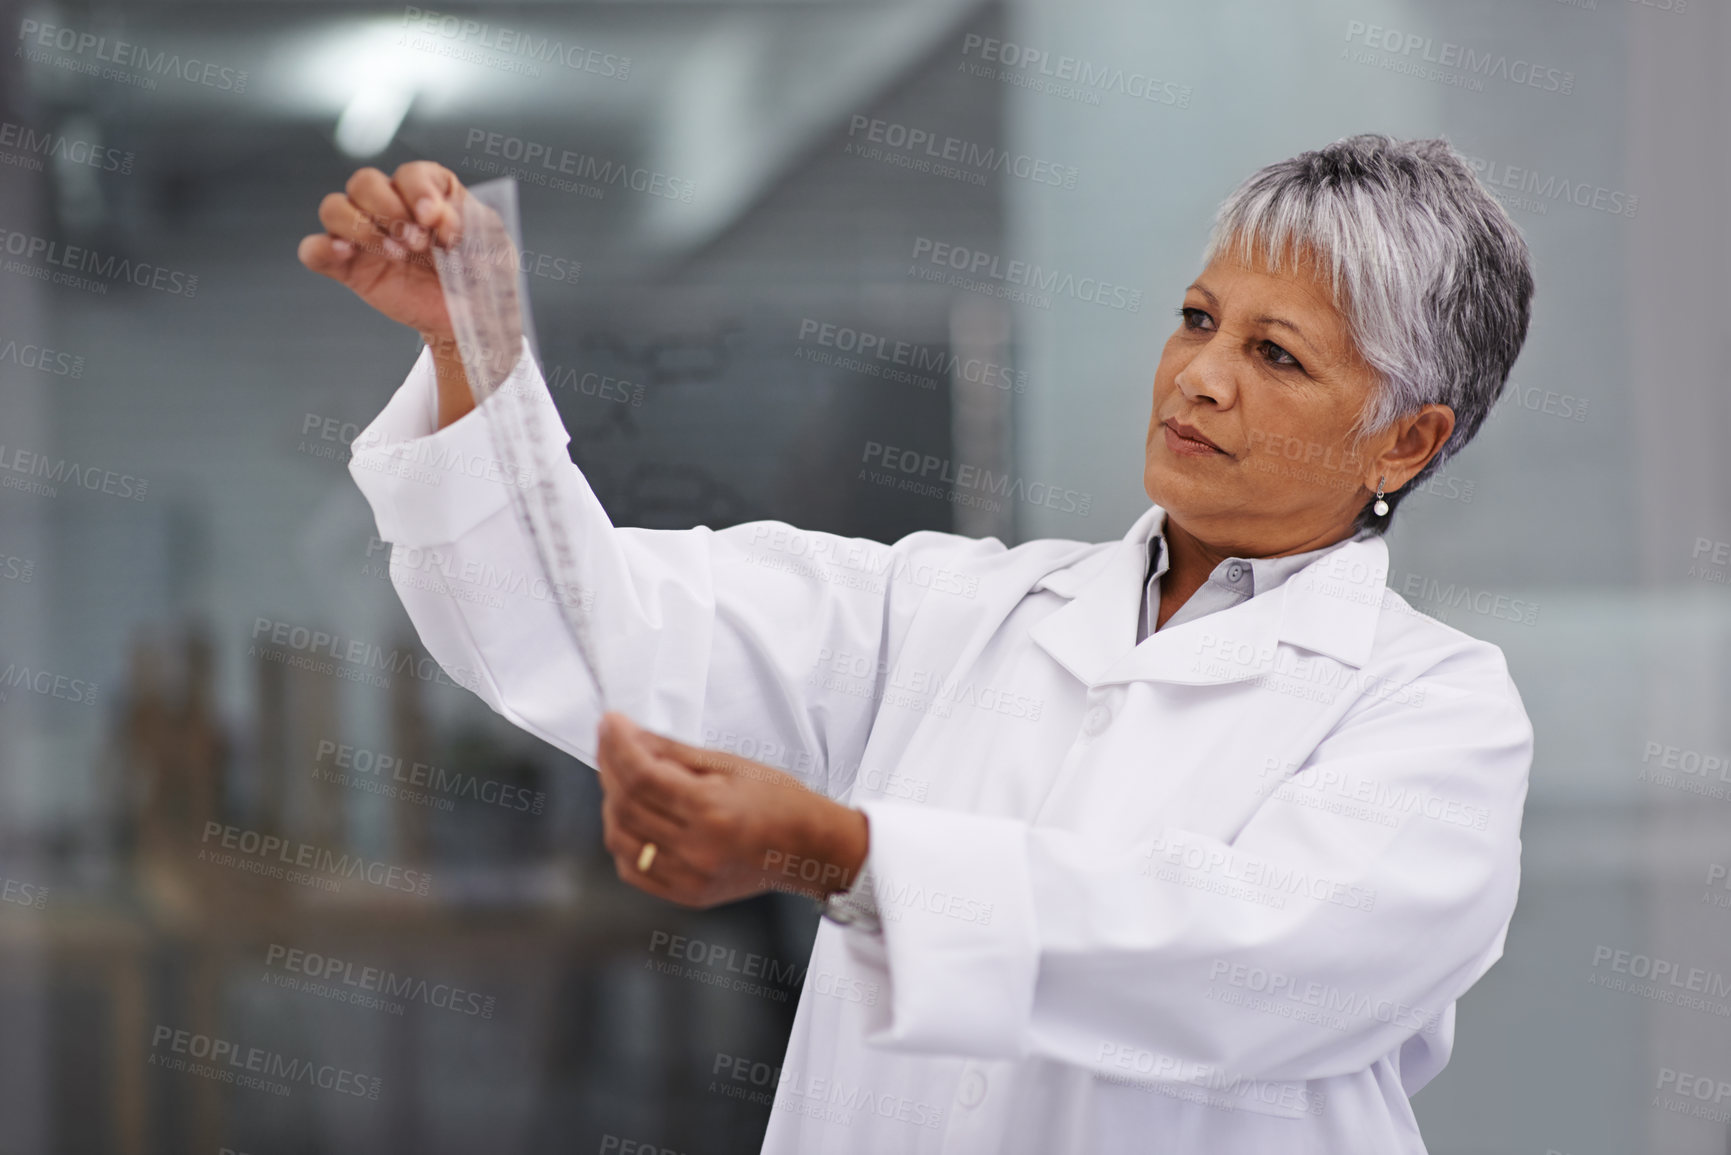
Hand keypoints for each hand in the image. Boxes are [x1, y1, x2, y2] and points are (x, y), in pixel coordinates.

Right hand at [298, 161, 466, 339]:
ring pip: (334, 207)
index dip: (420, 193)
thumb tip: (438, 216)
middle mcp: (391, 206)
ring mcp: (366, 235)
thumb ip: (470, 222)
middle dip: (389, 209)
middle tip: (417, 243)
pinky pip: (314, 249)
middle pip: (364, 182)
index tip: (438, 224)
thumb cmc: (482, 276)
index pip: (410, 174)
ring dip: (361, 227)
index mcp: (428, 192)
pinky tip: (347, 255)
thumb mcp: (493, 245)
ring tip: (396, 255)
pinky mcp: (349, 267)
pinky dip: (321, 248)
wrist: (469, 319)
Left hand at [595, 711, 869, 908]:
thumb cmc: (780, 801)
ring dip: (610, 803)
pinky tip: (629, 816)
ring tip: (620, 777)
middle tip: (611, 743)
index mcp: (711, 812)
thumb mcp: (730, 764)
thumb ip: (674, 753)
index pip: (642, 776)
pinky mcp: (685, 894)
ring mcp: (688, 878)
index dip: (618, 745)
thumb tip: (631, 737)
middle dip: (610, 768)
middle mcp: (696, 850)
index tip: (611, 723)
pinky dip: (621, 839)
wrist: (810, 848)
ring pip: (619, 839)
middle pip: (625, 805)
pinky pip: (632, 869)